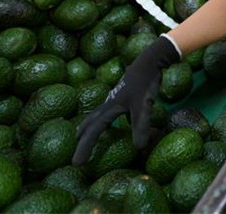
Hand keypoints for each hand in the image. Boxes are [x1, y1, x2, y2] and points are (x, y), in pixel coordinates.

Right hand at [72, 35, 179, 165]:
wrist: (150, 61)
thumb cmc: (145, 82)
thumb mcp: (144, 106)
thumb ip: (141, 125)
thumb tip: (138, 148)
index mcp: (110, 108)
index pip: (93, 132)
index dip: (85, 148)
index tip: (76, 163)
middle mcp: (109, 103)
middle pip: (90, 122)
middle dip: (82, 137)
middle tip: (75, 151)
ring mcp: (116, 98)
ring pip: (98, 115)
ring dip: (91, 126)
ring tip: (85, 135)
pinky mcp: (124, 94)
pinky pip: (110, 111)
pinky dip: (106, 119)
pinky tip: (115, 120)